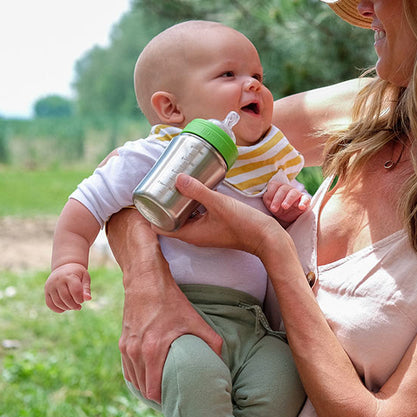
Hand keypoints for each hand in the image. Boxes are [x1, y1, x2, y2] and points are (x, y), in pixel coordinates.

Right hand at [44, 263, 90, 311]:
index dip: (80, 299)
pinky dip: (57, 309)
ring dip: (66, 308)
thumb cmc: (77, 273)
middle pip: (66, 298)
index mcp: (69, 276)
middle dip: (74, 305)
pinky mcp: (46, 290)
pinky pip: (49, 304)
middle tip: (78, 307)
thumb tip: (88, 299)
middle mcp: (58, 280)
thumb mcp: (85, 277)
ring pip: (57, 302)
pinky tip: (64, 308)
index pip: (75, 291)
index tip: (82, 300)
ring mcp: (50, 286)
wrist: (64, 266)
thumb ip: (86, 288)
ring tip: (72, 307)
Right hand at [107, 207, 222, 402]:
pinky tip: (147, 379)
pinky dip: (136, 376)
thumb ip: (210, 340)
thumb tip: (222, 358)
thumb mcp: (193, 319)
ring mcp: (126, 348)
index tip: (174, 402)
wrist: (145, 282)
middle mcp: (136, 352)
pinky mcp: (122, 342)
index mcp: (153, 350)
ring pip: (134, 380)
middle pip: (143, 388)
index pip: (153, 389)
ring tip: (160, 392)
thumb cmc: (170, 301)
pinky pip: (127, 368)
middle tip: (170, 399)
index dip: (163, 399)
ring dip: (145, 387)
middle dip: (155, 396)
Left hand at [157, 174, 285, 255]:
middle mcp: (195, 235)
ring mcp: (205, 231)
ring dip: (179, 202)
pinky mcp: (215, 226)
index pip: (160, 227)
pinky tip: (197, 188)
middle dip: (164, 203)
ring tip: (176, 182)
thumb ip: (198, 191)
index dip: (151, 212)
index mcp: (190, 234)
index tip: (149, 194)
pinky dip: (193, 203)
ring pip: (184, 216)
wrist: (266, 238)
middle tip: (161, 183)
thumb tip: (178, 178)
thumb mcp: (218, 204)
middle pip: (170, 219)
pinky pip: (197, 214)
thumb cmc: (243, 225)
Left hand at [263, 179, 309, 225]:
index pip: (274, 185)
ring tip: (284, 207)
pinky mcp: (305, 200)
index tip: (269, 205)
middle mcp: (287, 188)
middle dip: (277, 199)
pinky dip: (304, 202)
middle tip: (273, 209)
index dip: (270, 194)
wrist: (288, 217)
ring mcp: (297, 194)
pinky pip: (306, 199)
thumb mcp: (270, 204)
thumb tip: (266, 195)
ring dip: (288, 199)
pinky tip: (301, 207)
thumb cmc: (277, 208)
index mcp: (278, 187)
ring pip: (293, 193)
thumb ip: (267, 199)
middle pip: (283, 189)